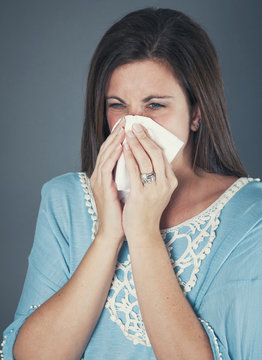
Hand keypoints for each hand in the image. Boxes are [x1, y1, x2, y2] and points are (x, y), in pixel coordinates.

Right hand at [90, 118, 125, 247]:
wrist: (114, 232)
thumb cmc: (122, 212)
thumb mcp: (126, 189)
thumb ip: (129, 176)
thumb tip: (141, 165)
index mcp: (105, 175)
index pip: (111, 151)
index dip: (119, 136)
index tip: (129, 125)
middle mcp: (100, 175)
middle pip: (107, 149)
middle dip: (117, 133)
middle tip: (126, 119)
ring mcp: (99, 181)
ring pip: (106, 155)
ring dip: (115, 140)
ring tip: (124, 127)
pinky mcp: (103, 189)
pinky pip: (107, 168)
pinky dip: (113, 155)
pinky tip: (121, 145)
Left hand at [122, 123, 177, 241]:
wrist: (143, 232)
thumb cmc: (147, 210)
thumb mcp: (157, 191)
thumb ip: (156, 175)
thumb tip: (148, 155)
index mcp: (171, 182)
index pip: (162, 155)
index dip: (152, 140)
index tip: (143, 129)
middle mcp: (166, 184)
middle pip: (156, 154)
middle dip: (144, 137)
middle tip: (135, 124)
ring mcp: (154, 190)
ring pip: (146, 160)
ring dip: (136, 143)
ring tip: (128, 131)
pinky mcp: (141, 195)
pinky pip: (135, 171)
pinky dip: (129, 157)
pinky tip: (124, 147)